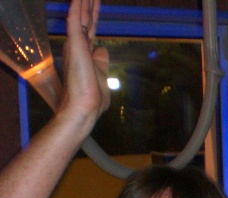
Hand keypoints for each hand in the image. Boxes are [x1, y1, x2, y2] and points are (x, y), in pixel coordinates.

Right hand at [59, 0, 109, 128]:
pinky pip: (74, 19)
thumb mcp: (102, 75)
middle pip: (85, 18)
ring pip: (80, 14)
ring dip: (83, 1)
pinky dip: (76, 6)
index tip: (95, 2)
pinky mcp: (74, 43)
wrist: (86, 106)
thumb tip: (103, 50)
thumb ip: (101, 62)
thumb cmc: (94, 97)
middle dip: (88, 3)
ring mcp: (76, 43)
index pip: (91, 28)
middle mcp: (79, 45)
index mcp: (85, 53)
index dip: (93, 14)